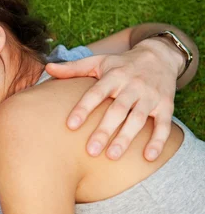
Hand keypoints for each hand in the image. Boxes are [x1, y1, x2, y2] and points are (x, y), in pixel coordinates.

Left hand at [46, 39, 177, 160]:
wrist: (160, 56)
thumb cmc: (120, 64)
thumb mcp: (98, 62)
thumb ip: (73, 68)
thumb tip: (47, 67)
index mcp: (113, 76)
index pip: (96, 93)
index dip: (84, 108)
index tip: (70, 126)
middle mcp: (132, 86)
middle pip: (117, 110)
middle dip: (104, 130)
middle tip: (91, 150)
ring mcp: (150, 96)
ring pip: (138, 119)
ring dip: (126, 138)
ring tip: (112, 156)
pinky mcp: (166, 106)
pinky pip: (164, 125)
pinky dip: (158, 141)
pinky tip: (148, 157)